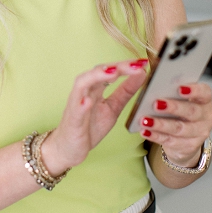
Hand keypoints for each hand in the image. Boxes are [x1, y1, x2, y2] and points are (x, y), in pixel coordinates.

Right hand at [40, 59, 148, 174]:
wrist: (68, 149)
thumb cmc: (88, 127)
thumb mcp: (113, 108)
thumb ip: (126, 91)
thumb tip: (142, 73)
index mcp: (96, 88)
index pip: (111, 70)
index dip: (127, 66)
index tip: (143, 63)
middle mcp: (85, 92)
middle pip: (98, 72)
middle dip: (117, 66)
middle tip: (135, 65)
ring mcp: (76, 105)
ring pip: (82, 84)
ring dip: (98, 76)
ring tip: (114, 72)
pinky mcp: (72, 120)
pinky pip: (75, 110)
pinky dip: (81, 104)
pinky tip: (88, 101)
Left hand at [138, 82, 211, 166]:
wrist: (185, 138)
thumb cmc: (180, 111)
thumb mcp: (180, 98)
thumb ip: (171, 87)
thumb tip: (150, 74)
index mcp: (205, 100)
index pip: (204, 93)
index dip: (194, 90)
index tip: (179, 88)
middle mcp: (206, 116)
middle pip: (191, 111)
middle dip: (173, 107)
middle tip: (156, 103)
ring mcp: (200, 133)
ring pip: (179, 128)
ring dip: (161, 124)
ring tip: (145, 120)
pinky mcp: (189, 146)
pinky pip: (171, 141)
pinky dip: (156, 136)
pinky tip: (145, 131)